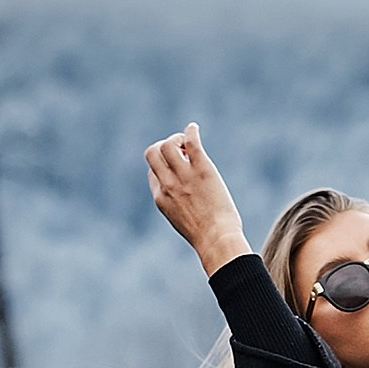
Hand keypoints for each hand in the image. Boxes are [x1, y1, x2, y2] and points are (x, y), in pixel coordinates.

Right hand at [145, 122, 253, 274]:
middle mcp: (167, 184)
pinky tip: (194, 129)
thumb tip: (184, 197)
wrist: (216, 239)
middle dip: (163, 147)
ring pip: (167, 145)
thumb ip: (176, 204)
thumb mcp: (182, 220)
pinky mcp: (201, 169)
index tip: (178, 167)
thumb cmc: (205, 235)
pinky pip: (191, 142)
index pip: (152, 171)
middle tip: (179, 151)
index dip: (163, 166)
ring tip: (187, 143)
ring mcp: (183, 176)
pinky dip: (191, 132)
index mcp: (160, 197)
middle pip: (152, 153)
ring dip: (176, 139)